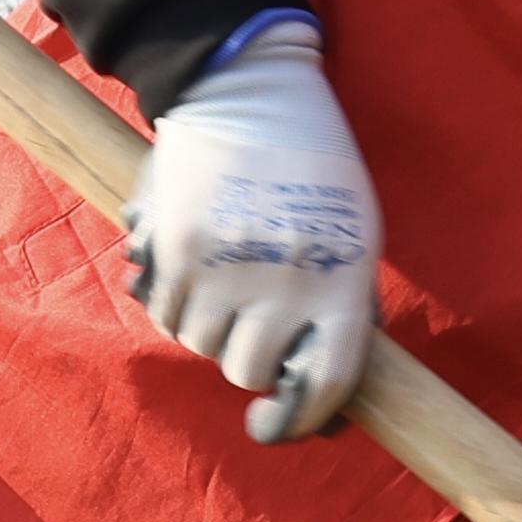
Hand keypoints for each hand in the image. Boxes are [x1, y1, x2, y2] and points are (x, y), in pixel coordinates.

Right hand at [125, 16, 379, 444]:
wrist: (250, 97)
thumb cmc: (316, 171)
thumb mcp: (357, 235)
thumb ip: (344, 312)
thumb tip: (325, 406)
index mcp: (342, 279)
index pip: (328, 380)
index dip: (302, 418)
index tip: (277, 424)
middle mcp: (284, 280)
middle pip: (249, 370)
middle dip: (250, 359)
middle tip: (254, 324)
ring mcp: (224, 267)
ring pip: (201, 344)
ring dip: (211, 328)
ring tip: (226, 279)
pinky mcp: (173, 251)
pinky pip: (165, 314)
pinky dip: (177, 304)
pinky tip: (195, 266)